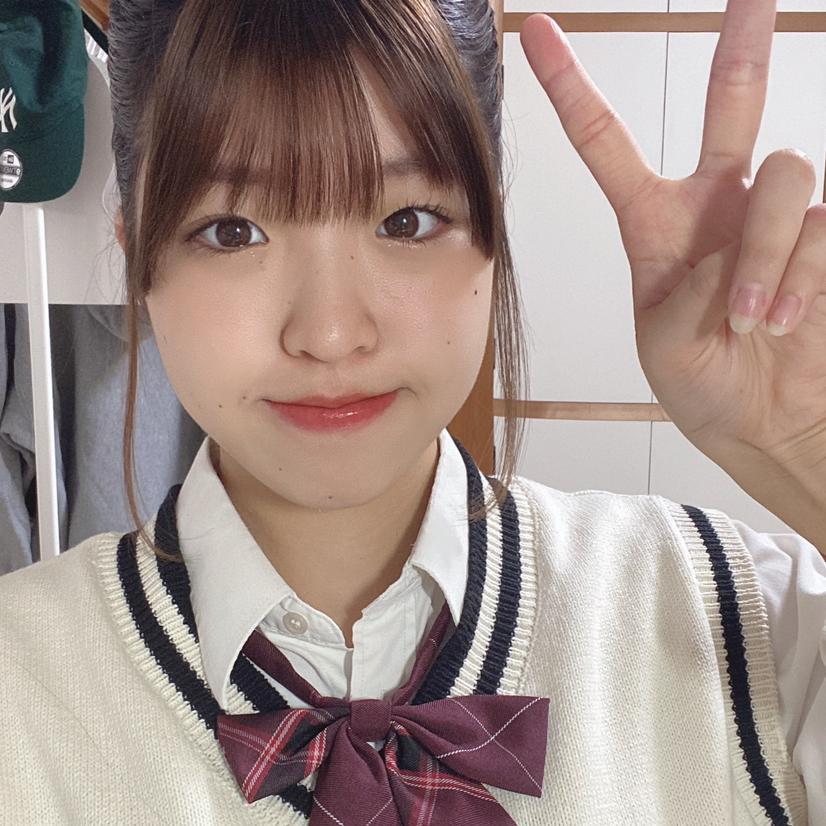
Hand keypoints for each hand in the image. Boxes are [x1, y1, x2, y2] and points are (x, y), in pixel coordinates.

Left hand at [519, 0, 825, 476]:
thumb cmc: (699, 377)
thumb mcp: (662, 339)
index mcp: (654, 220)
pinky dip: (797, 279)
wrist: (759, 419)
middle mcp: (716, 201)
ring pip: (785, 175)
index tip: (534, 32)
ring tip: (748, 321)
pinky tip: (781, 321)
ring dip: (766, 256)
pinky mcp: (822, 239)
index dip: (570, 88)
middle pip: (730, 102)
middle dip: (742, 44)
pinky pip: (821, 227)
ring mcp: (773, 216)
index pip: (606, 143)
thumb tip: (737, 251)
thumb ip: (689, 286)